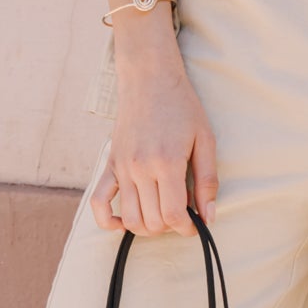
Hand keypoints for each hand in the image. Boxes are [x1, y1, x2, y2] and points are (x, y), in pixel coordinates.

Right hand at [91, 28, 218, 236]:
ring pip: (130, 218)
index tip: (195, 224)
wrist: (149, 79)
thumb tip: (209, 217)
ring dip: (147, 227)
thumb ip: (207, 181)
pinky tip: (125, 221)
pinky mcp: (109, 164)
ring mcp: (121, 168)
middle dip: (171, 227)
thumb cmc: (181, 107)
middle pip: (153, 221)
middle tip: (182, 214)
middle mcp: (140, 168)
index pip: (174, 215)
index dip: (188, 227)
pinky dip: (109, 221)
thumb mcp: (205, 141)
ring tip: (161, 215)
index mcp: (167, 163)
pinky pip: (99, 202)